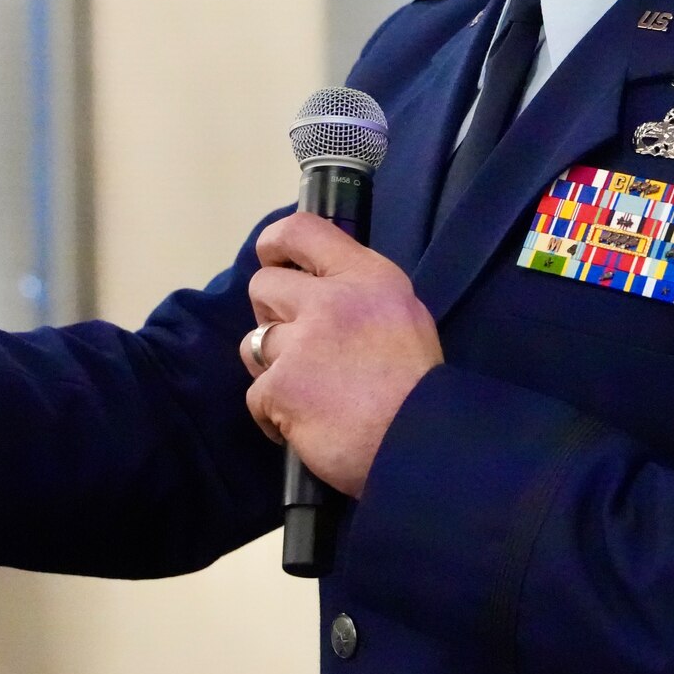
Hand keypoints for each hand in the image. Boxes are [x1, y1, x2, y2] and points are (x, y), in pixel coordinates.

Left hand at [243, 213, 442, 497]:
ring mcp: (301, 343)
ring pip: (253, 342)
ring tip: (305, 389)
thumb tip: (320, 286)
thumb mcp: (404, 314)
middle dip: (271, 313)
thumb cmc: (419, 384)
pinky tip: (303, 424)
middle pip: (263, 286)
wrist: (421, 443)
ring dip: (272, 365)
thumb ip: (361, 294)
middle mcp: (330, 299)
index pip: (301, 230)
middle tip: (296, 342)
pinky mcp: (281, 387)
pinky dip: (273, 414)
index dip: (274, 243)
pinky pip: (255, 394)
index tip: (272, 259)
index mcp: (365, 276)